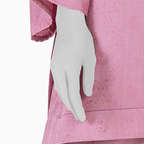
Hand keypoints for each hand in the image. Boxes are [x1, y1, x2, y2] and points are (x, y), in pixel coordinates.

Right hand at [50, 7, 95, 121]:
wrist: (68, 25)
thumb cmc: (83, 40)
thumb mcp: (90, 59)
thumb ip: (88, 78)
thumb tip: (86, 94)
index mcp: (71, 68)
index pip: (74, 94)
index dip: (78, 108)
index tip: (83, 118)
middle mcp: (59, 70)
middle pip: (64, 95)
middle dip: (72, 108)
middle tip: (79, 118)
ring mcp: (54, 68)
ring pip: (59, 90)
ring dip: (67, 101)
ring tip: (75, 110)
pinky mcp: (53, 65)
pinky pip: (57, 83)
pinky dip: (63, 92)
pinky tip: (69, 96)